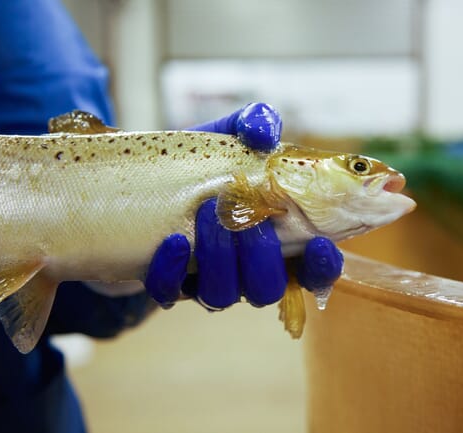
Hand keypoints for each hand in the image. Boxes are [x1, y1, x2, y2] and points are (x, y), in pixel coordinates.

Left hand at [145, 103, 343, 309]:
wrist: (139, 182)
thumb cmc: (199, 162)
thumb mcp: (227, 137)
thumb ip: (254, 125)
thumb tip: (265, 132)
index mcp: (275, 240)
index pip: (313, 270)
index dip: (323, 267)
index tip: (320, 244)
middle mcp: (245, 269)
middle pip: (268, 288)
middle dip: (259, 255)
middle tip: (245, 216)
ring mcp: (206, 280)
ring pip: (224, 295)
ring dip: (219, 258)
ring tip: (205, 214)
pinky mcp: (167, 285)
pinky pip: (171, 293)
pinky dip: (173, 270)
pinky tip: (172, 241)